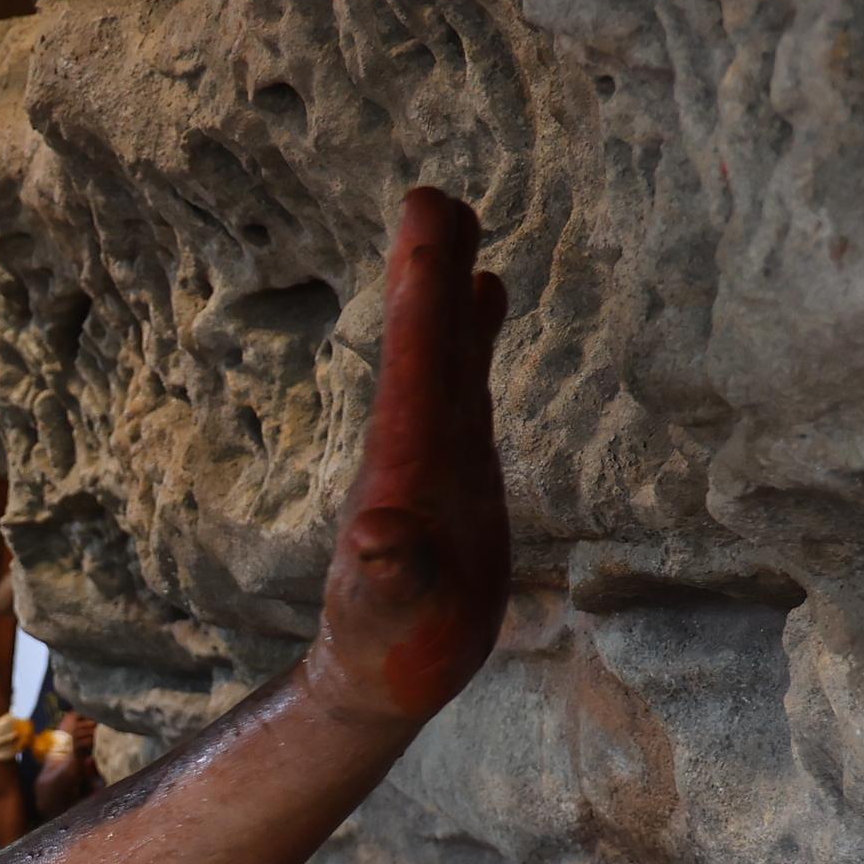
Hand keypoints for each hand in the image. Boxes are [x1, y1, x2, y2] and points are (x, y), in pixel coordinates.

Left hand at [311, 187, 509, 726]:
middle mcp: (416, 440)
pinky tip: (487, 290)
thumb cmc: (385, 650)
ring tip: (457, 217)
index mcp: (404, 461)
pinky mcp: (457, 465)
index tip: (426, 214)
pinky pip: (468, 379)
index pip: (413, 359)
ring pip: (445, 349)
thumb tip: (376, 538)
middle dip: (431, 268)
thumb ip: (387, 579)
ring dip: (449, 285)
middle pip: (425, 338)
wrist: (382, 669)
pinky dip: (474, 331)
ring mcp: (437, 448)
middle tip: (436, 194)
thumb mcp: (390, 619)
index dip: (422, 288)